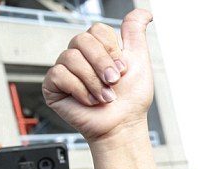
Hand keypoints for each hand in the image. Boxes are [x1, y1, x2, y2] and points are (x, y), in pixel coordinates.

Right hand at [42, 9, 153, 145]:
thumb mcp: (139, 60)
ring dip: (94, 82)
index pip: (97, 30)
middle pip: (81, 40)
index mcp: (98, 48)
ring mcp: (65, 70)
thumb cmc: (131, 99)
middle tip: (113, 83)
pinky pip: (59, 75)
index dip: (111, 50)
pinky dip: (80, 90)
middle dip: (102, 65)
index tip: (122, 69)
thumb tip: (144, 13)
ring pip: (71, 57)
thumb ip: (135, 32)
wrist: (122, 126)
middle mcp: (80, 56)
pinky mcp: (53, 86)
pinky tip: (90, 101)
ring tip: (104, 97)